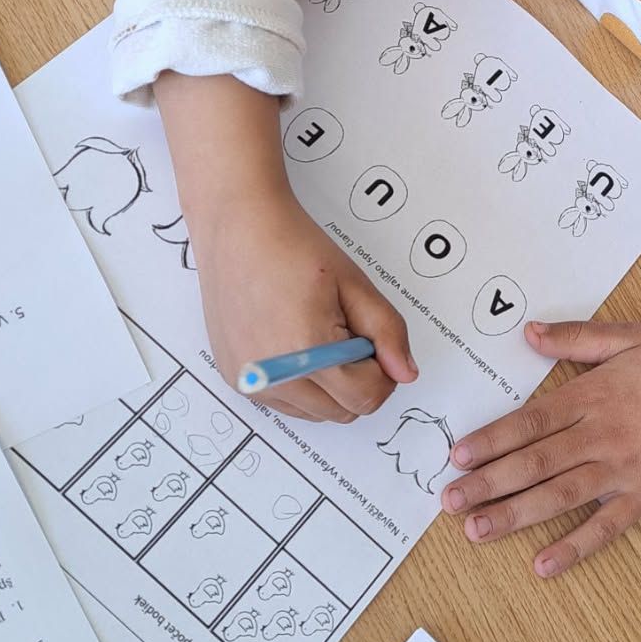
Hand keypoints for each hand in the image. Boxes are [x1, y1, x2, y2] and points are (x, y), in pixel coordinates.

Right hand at [153, 71, 414, 424]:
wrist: (238, 228)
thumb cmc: (294, 247)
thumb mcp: (355, 285)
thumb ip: (387, 332)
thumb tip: (406, 374)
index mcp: (304, 352)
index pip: (365, 397)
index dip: (383, 372)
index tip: (376, 341)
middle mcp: (270, 378)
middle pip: (341, 413)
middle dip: (359, 380)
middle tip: (349, 333)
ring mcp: (247, 382)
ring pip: (314, 413)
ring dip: (331, 387)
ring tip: (319, 333)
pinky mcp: (234, 378)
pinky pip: (285, 403)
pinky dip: (302, 385)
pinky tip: (296, 341)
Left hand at [440, 319, 640, 576]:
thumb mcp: (627, 336)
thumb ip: (575, 339)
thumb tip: (527, 333)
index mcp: (594, 395)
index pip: (532, 421)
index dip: (493, 439)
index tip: (458, 455)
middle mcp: (603, 435)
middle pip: (537, 463)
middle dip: (489, 483)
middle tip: (449, 501)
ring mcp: (624, 470)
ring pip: (561, 497)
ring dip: (516, 516)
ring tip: (477, 531)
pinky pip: (606, 528)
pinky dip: (575, 548)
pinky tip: (543, 565)